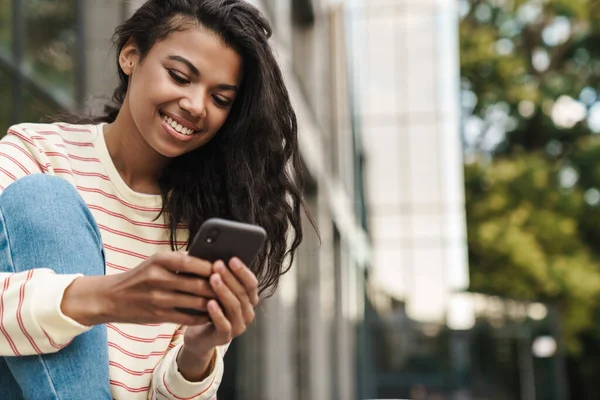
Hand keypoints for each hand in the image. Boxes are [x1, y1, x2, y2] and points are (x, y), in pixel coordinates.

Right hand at [61, 252, 217, 325]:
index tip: (224, 268)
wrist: (110, 298)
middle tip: (232, 288)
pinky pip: (187, 317)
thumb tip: (209, 261)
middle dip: (217, 287)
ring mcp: (158, 298)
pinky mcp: (158, 316)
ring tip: (226, 301)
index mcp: (159, 261)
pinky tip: (211, 315)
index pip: (192, 262)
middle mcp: (158, 278)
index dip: (211, 267)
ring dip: (213, 303)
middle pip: (197, 283)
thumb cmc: (139, 277)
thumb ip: (179, 261)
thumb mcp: (155, 262)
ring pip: (195, 301)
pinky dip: (202, 317)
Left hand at [177, 257, 258, 377]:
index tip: (232, 259)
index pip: (251, 284)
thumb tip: (216, 258)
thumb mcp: (218, 292)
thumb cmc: (209, 308)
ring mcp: (238, 326)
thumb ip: (222, 279)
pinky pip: (224, 324)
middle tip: (218, 265)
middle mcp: (248, 313)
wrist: (199, 336)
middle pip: (242, 293)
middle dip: (230, 277)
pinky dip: (217, 313)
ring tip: (213, 278)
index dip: (243, 271)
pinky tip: (209, 302)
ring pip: (234, 306)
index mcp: (249, 300)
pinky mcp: (226, 337)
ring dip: (223, 291)